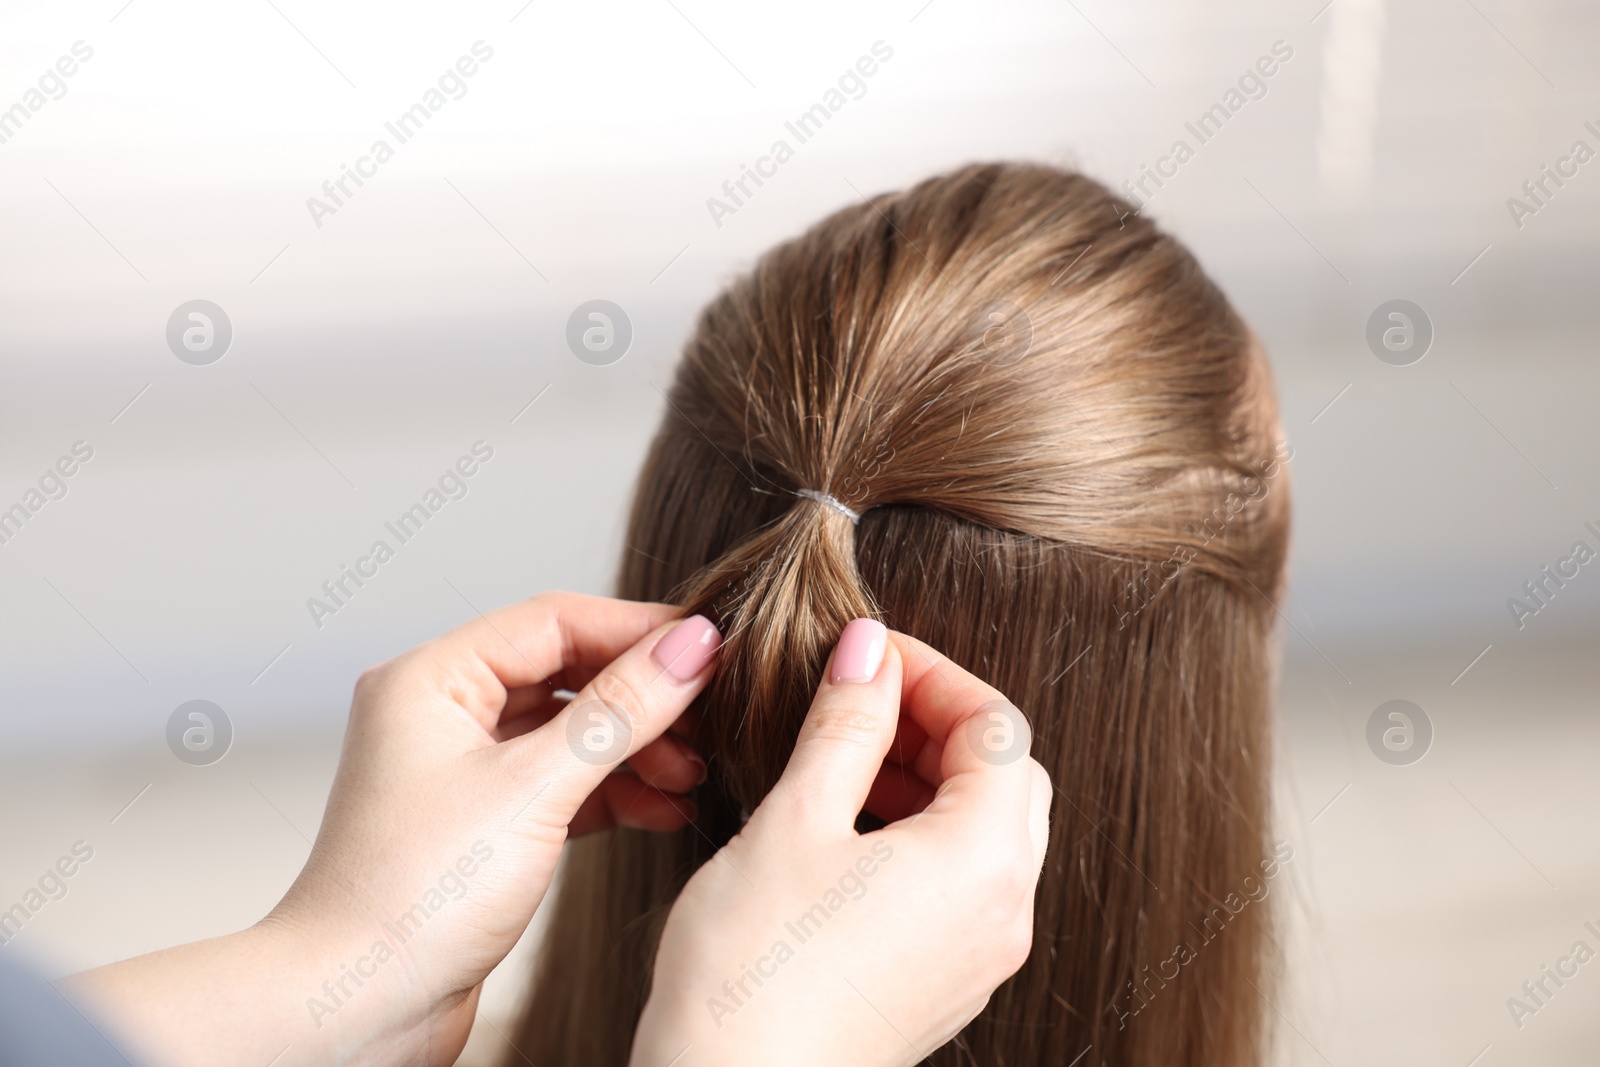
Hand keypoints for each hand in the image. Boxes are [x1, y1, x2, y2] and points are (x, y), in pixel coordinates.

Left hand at [67, 592, 722, 1066]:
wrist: (356, 1009)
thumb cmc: (417, 896)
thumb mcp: (536, 790)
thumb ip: (621, 711)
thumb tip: (692, 646)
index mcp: (431, 679)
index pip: (553, 621)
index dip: (638, 630)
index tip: (711, 645)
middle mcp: (440, 712)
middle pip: (566, 673)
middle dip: (642, 697)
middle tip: (711, 716)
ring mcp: (460, 770)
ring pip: (569, 731)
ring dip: (635, 747)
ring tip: (693, 773)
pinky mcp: (481, 824)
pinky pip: (562, 782)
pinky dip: (613, 791)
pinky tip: (663, 809)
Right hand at [630, 619, 1051, 1066]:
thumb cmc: (752, 975)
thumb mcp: (795, 821)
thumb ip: (845, 725)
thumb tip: (870, 652)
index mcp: (981, 861)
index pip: (997, 726)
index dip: (933, 674)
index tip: (867, 655)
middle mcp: (1000, 912)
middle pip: (1004, 777)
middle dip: (935, 722)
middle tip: (859, 698)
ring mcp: (977, 956)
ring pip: (982, 830)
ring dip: (925, 776)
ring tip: (843, 755)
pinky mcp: (942, 984)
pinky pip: (958, 883)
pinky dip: (917, 832)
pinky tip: (844, 826)